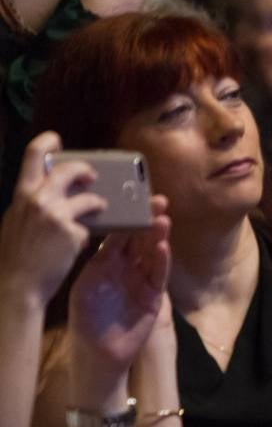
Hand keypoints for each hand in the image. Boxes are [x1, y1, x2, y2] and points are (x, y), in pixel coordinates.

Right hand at [0, 132, 104, 307]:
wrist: (17, 286)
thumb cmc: (17, 258)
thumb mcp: (15, 223)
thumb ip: (30, 205)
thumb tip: (49, 193)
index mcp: (21, 196)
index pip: (32, 155)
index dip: (47, 142)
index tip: (56, 140)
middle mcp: (38, 199)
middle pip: (70, 170)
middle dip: (85, 170)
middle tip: (93, 175)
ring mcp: (56, 214)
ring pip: (89, 198)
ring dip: (98, 203)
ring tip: (100, 208)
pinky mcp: (72, 231)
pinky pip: (89, 225)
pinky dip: (87, 233)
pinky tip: (79, 243)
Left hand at [67, 196, 170, 373]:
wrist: (98, 352)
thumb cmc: (86, 318)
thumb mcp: (85, 286)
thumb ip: (98, 261)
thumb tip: (106, 234)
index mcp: (106, 262)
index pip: (120, 234)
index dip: (127, 217)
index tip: (135, 200)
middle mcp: (127, 267)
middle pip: (140, 238)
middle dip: (149, 219)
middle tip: (158, 201)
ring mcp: (142, 280)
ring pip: (153, 252)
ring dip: (158, 236)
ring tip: (163, 219)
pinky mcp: (154, 295)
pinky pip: (159, 274)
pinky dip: (162, 260)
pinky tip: (163, 247)